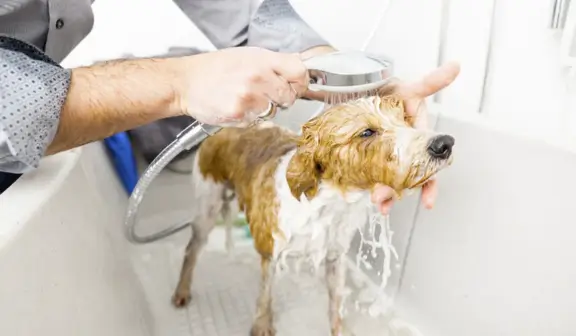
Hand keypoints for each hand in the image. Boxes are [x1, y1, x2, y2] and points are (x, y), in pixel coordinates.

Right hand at [177, 47, 308, 125]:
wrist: (186, 82)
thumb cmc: (216, 68)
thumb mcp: (248, 55)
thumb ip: (274, 62)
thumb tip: (299, 67)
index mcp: (262, 60)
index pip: (299, 72)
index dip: (299, 81)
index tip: (294, 85)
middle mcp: (258, 78)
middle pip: (289, 96)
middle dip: (280, 97)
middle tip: (263, 92)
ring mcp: (249, 97)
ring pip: (274, 111)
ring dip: (264, 108)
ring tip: (245, 98)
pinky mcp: (240, 114)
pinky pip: (257, 121)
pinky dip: (250, 117)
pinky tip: (236, 106)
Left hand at [299, 46, 459, 214]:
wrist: (350, 87)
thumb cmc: (383, 86)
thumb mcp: (406, 88)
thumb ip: (430, 82)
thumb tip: (456, 67)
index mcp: (416, 134)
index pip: (427, 161)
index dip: (429, 181)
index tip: (428, 200)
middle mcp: (404, 145)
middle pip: (407, 174)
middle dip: (400, 189)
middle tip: (385, 198)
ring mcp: (385, 151)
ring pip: (390, 177)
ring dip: (385, 192)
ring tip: (377, 200)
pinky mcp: (366, 154)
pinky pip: (371, 173)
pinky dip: (369, 184)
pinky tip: (365, 194)